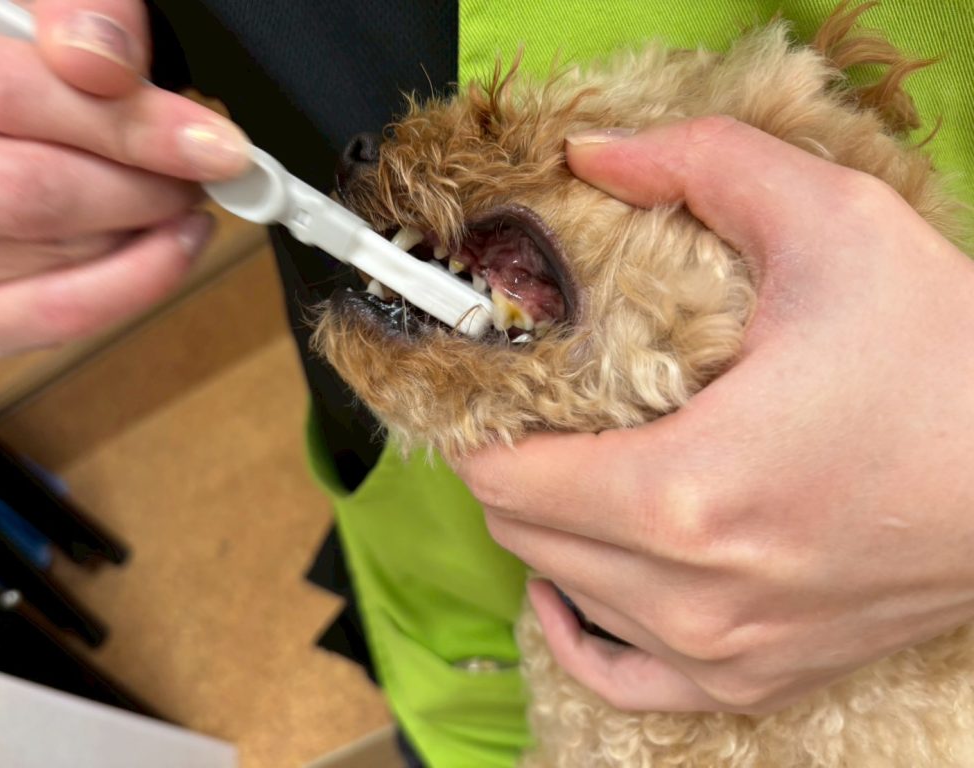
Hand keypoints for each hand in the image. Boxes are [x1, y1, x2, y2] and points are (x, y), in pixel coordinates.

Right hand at [0, 0, 250, 354]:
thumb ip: (68, 9)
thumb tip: (108, 65)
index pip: (9, 97)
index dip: (126, 122)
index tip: (211, 143)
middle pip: (31, 194)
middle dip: (142, 186)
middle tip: (199, 173)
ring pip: (42, 263)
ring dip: (143, 236)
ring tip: (184, 201)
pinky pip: (33, 323)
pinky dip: (120, 291)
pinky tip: (166, 251)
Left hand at [454, 116, 973, 714]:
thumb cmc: (952, 360)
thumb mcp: (834, 223)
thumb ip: (702, 165)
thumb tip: (592, 152)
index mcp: (683, 492)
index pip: (501, 475)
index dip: (478, 416)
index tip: (495, 375)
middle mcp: (690, 593)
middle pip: (519, 527)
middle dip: (509, 458)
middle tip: (539, 404)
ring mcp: (720, 650)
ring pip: (559, 586)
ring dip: (546, 522)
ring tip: (577, 461)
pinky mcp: (754, 678)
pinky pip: (619, 679)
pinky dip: (578, 627)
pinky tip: (574, 583)